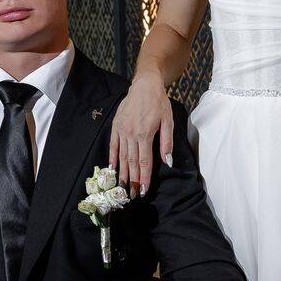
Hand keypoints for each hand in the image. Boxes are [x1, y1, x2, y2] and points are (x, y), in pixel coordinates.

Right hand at [109, 73, 172, 199]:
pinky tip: (112, 168)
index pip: (145, 162)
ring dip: (122, 173)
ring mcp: (122, 130)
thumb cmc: (159, 103)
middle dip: (132, 180)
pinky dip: (113, 157)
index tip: (143, 191)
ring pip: (122, 156)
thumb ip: (166, 143)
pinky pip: (113, 145)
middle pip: (132, 162)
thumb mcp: (168, 121)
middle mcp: (131, 134)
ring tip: (122, 187)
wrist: (144, 85)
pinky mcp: (116, 126)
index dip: (143, 178)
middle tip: (131, 195)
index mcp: (145, 134)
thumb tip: (168, 162)